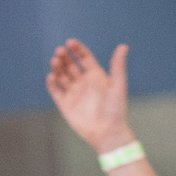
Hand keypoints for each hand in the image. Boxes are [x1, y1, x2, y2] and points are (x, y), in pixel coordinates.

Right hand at [46, 38, 132, 152]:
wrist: (107, 132)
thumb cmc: (116, 110)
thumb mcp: (118, 85)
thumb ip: (118, 66)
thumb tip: (123, 46)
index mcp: (96, 76)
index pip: (84, 57)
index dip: (77, 49)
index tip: (70, 43)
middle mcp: (84, 83)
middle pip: (71, 64)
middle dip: (65, 56)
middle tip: (60, 51)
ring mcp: (74, 93)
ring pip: (62, 76)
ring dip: (57, 67)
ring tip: (54, 61)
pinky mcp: (65, 105)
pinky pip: (56, 91)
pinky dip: (52, 83)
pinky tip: (51, 76)